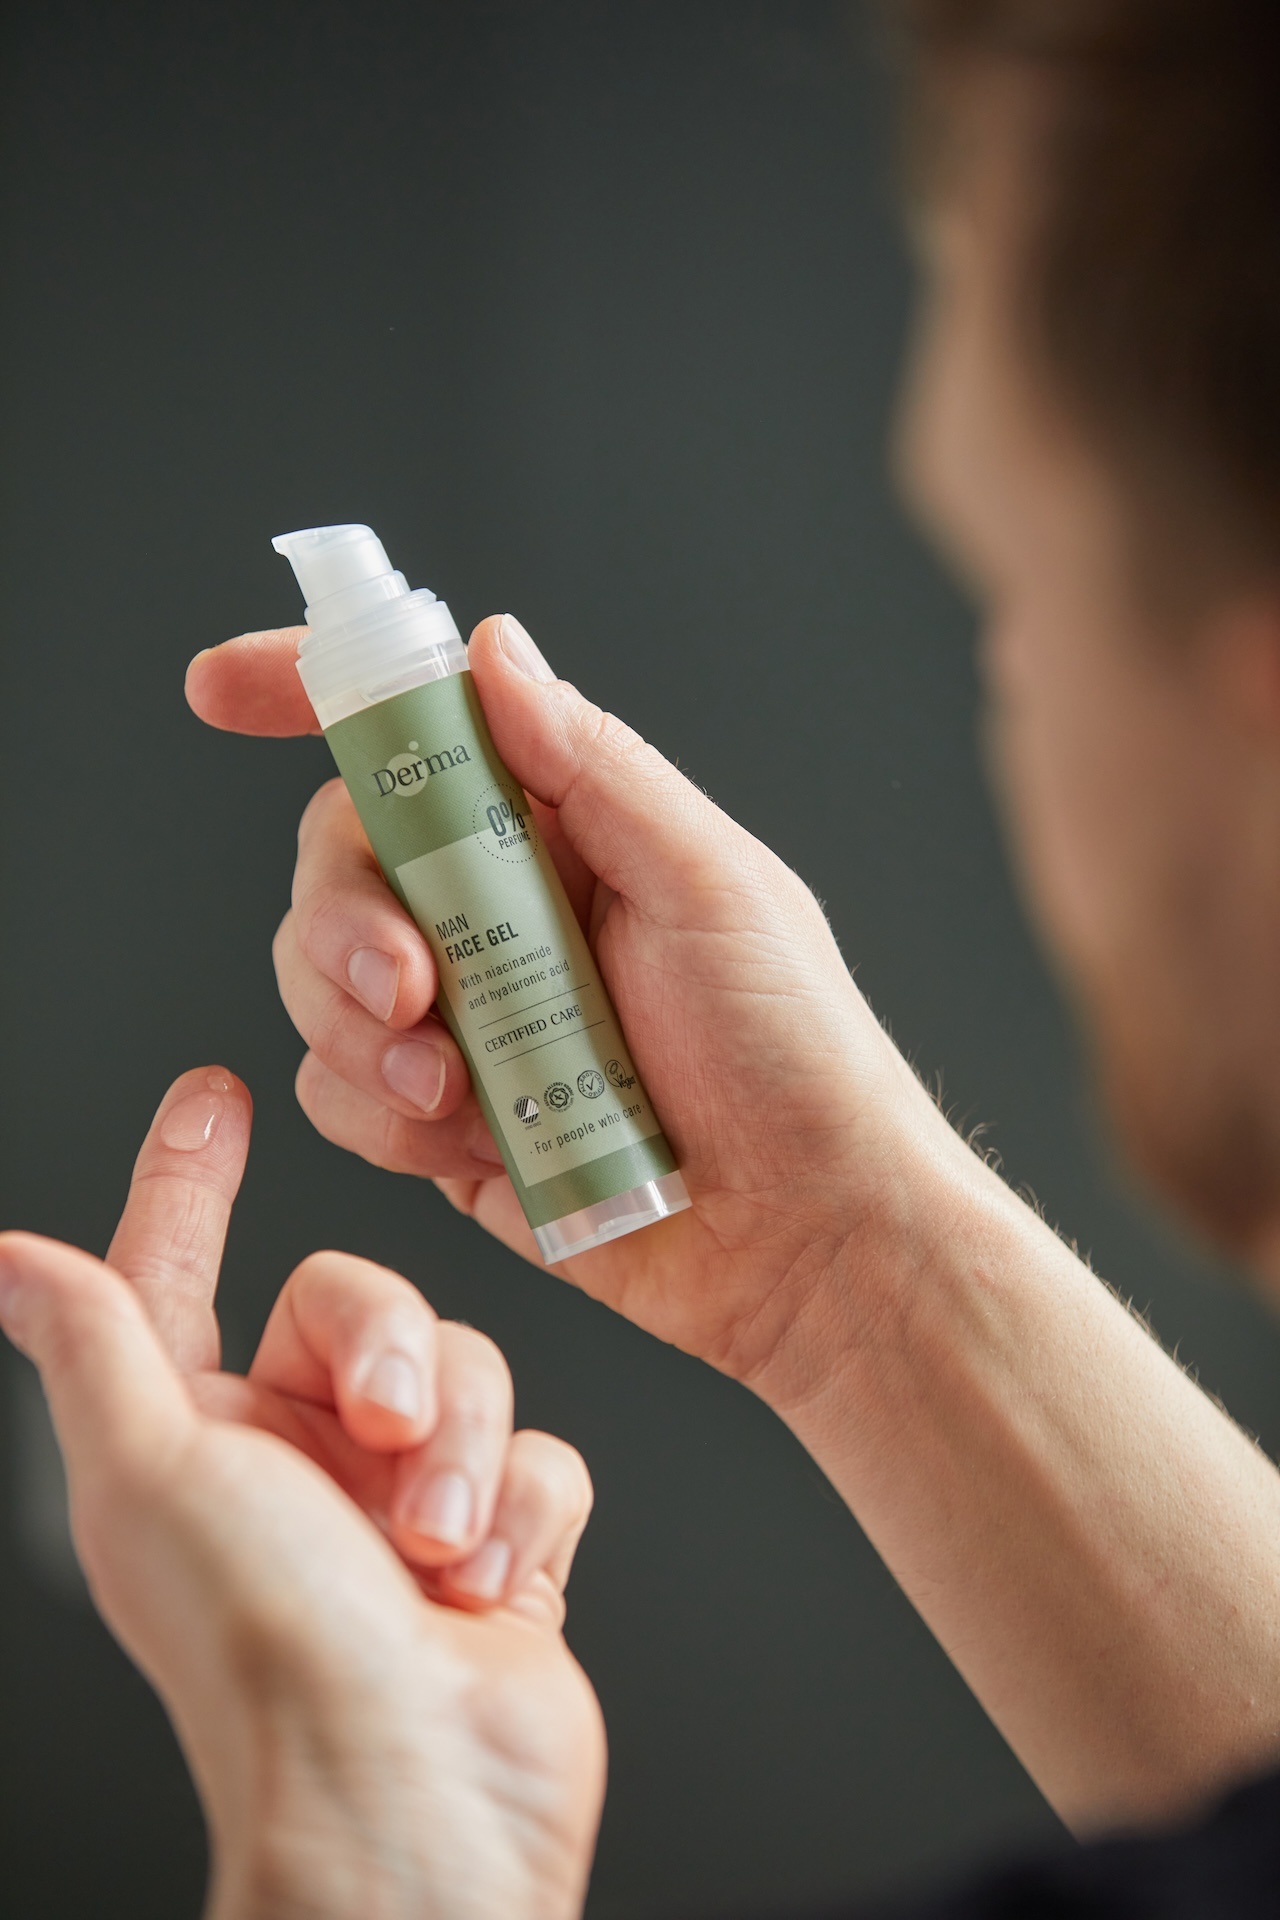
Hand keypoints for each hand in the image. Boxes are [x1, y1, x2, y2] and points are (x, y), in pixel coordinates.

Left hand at [0, 1068, 604, 1919]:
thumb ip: (99, 1342)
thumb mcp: (156, 1472)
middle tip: (385, 1436)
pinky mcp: (502, 1542)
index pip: (185, 1267)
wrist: (413, 1800)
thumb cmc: (268, 1650)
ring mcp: (408, 1501)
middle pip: (371, 1303)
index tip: (214, 1094)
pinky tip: (488, 1577)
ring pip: (469, 1370)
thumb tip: (9, 1257)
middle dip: (395, 1354)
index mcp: (202, 1436)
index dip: (190, 1176)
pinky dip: (522, 1508)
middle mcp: (302, 1459)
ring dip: (463, 1454)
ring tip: (437, 1547)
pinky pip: (541, 1453)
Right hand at [186, 617, 970, 1408]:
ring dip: (358, 1033)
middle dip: (340, 922)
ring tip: (459, 1089)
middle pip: (337, 864)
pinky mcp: (443, 1125)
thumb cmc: (795, 1052)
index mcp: (564, 831)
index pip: (418, 734)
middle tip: (407, 984)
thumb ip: (594, 767)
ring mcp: (464, 1020)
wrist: (806, 1238)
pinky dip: (383, 1119)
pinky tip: (473, 1144)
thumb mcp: (711, 884)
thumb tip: (492, 647)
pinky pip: (340, 1097)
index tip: (222, 688)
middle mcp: (498, 913)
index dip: (310, 693)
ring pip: (315, 984)